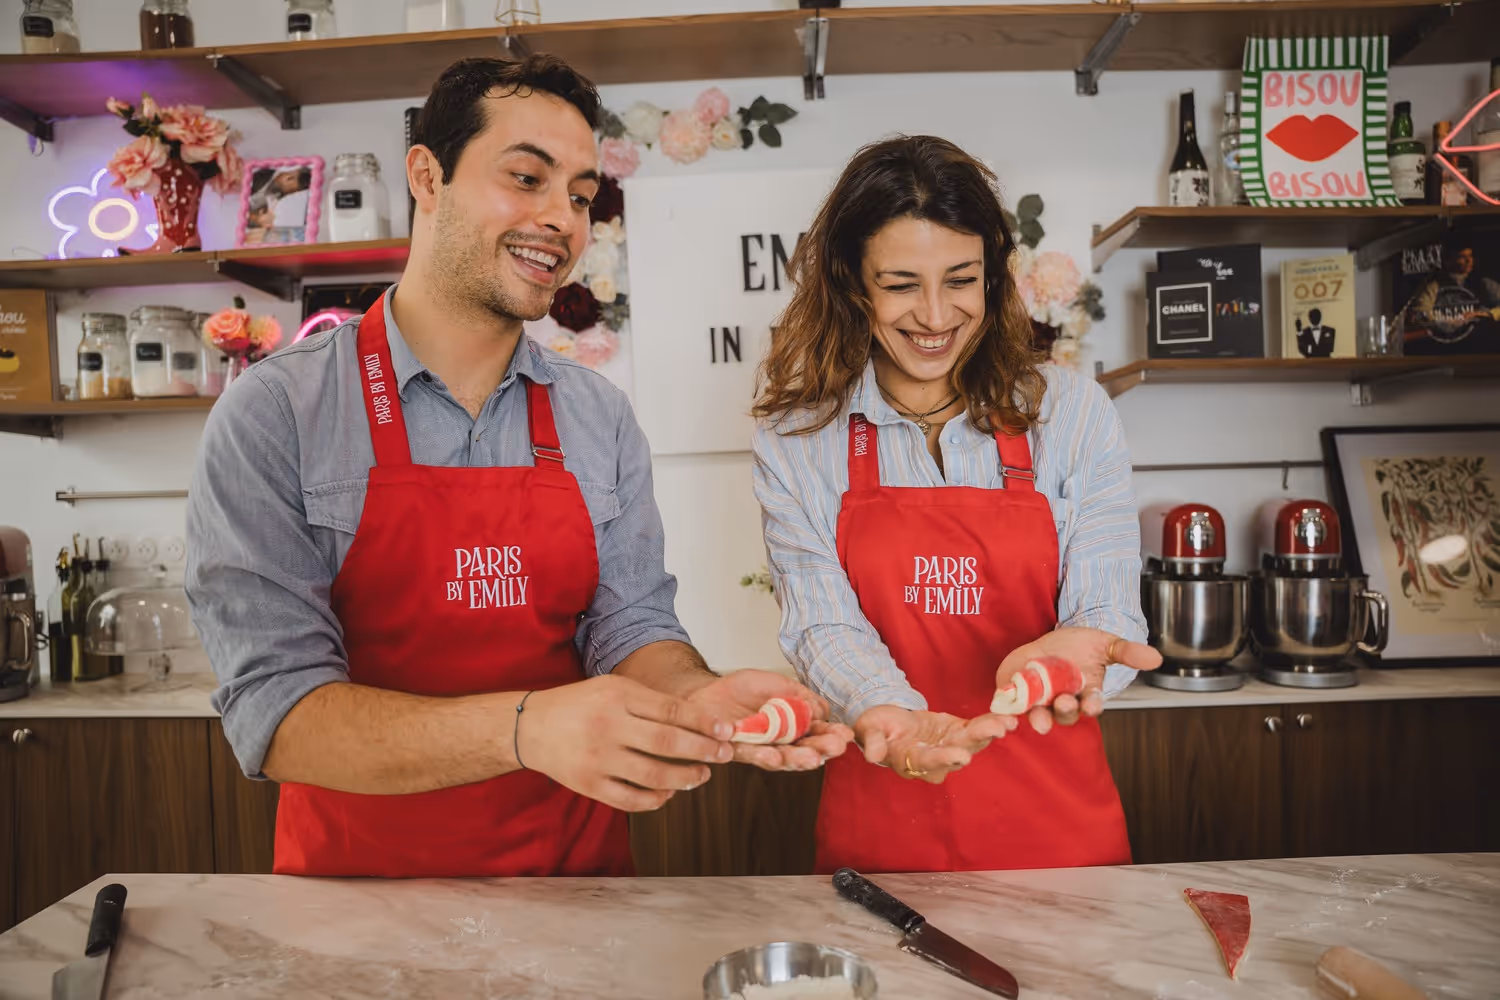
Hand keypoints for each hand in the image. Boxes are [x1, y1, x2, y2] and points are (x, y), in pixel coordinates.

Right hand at [518, 675, 733, 811]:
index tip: (727, 730)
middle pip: (666, 743)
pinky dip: (655, 800)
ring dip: (685, 778)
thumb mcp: (614, 688)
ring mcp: (598, 759)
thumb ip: (651, 702)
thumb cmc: (580, 705)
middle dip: (703, 750)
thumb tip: (698, 719)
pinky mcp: (589, 785)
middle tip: (724, 754)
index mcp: (617, 697)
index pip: (670, 710)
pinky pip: (630, 799)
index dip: (703, 722)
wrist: (531, 727)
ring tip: (702, 775)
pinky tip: (669, 793)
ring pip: (652, 775)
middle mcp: (608, 726)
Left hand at [686, 669, 852, 770]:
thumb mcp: (776, 684)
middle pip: (804, 751)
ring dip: (796, 760)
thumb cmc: (742, 689)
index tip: (846, 735)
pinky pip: (751, 755)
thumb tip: (822, 710)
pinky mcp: (737, 751)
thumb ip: (799, 695)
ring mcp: (760, 749)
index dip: (832, 736)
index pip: (817, 734)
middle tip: (834, 749)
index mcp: (793, 726)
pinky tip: (774, 754)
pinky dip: (763, 755)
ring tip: (811, 758)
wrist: (705, 692)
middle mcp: (780, 743)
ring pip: (781, 759)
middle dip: (820, 751)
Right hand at [852, 705, 1018, 784]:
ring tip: (1007, 723)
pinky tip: (1010, 720)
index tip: (961, 755)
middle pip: (958, 752)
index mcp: (911, 761)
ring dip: (990, 731)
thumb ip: (874, 742)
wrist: (888, 722)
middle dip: (977, 742)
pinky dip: (992, 724)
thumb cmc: (875, 728)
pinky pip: (977, 729)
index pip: (929, 761)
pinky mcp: (958, 732)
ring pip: (973, 742)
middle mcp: (935, 760)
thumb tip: (873, 756)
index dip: (945, 758)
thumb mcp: (869, 731)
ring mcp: (950, 746)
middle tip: (995, 732)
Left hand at [995, 627, 1161, 734]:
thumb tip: (1156, 657)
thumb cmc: (1080, 646)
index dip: (1092, 704)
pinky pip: (1012, 708)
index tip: (1092, 703)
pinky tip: (1005, 714)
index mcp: (1086, 693)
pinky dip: (1008, 713)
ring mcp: (1039, 701)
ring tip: (1038, 718)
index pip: (1092, 704)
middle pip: (1065, 713)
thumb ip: (1127, 652)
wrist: (1052, 642)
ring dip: (1038, 718)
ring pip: (1039, 715)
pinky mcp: (1016, 695)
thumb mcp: (1104, 643)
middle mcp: (1063, 701)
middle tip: (1062, 701)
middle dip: (1064, 709)